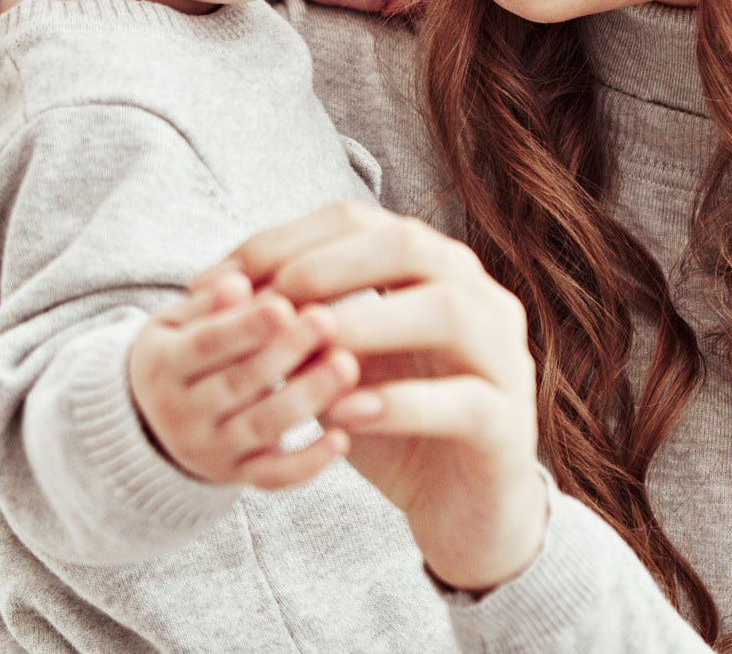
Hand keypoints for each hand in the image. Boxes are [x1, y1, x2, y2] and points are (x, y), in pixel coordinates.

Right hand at [128, 269, 359, 488]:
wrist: (149, 419)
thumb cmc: (181, 348)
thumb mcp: (176, 321)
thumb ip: (208, 303)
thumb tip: (237, 283)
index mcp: (163, 365)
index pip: (206, 345)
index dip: (245, 327)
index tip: (285, 305)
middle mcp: (181, 413)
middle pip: (238, 385)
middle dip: (285, 353)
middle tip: (328, 321)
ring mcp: (209, 450)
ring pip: (260, 428)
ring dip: (306, 399)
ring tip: (346, 367)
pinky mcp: (235, 476)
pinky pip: (272, 477)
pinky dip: (307, 463)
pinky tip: (342, 439)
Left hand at [193, 205, 546, 590]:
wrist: (464, 509)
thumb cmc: (391, 422)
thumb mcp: (333, 369)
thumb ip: (297, 330)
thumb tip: (224, 296)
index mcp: (431, 267)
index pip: (360, 222)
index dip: (286, 240)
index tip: (221, 277)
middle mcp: (476, 294)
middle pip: (411, 245)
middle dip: (331, 266)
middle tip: (271, 301)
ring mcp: (503, 354)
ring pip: (449, 311)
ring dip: (371, 322)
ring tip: (312, 346)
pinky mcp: (510, 423)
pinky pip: (465, 401)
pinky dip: (403, 404)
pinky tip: (348, 415)